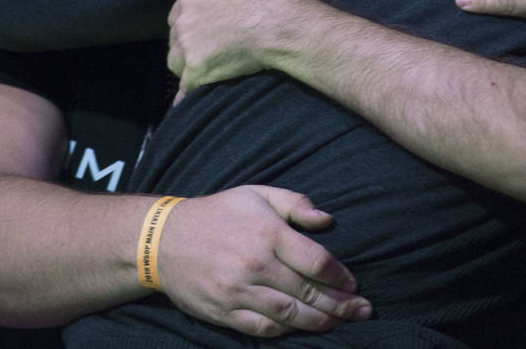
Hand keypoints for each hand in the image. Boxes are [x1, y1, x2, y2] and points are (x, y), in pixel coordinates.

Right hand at [159, 185, 370, 335]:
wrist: (162, 240)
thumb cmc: (217, 213)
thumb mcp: (256, 193)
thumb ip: (295, 203)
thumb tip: (328, 220)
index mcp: (267, 233)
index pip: (316, 262)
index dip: (339, 276)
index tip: (354, 283)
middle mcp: (255, 265)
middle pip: (307, 292)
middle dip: (340, 304)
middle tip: (363, 311)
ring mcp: (238, 291)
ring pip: (289, 315)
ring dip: (319, 322)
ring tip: (340, 322)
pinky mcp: (223, 311)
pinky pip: (262, 328)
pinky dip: (286, 331)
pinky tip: (302, 328)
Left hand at [168, 0, 297, 93]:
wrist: (281, 24)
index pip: (178, 14)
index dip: (192, 21)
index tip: (207, 28)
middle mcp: (183, 24)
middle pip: (176, 39)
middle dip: (188, 44)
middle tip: (211, 49)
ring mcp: (189, 50)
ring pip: (176, 62)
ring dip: (186, 65)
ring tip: (206, 68)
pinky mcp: (198, 72)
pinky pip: (184, 89)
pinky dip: (185, 96)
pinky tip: (186, 102)